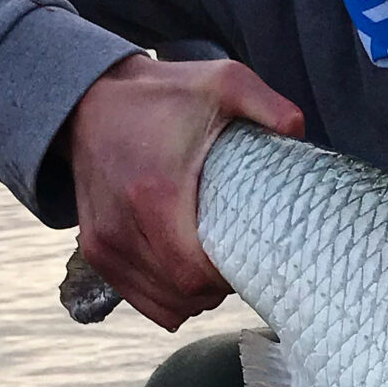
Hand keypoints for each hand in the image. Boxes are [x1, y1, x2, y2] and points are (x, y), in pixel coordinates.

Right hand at [66, 55, 304, 330]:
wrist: (89, 100)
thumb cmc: (162, 94)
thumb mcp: (222, 81)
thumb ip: (265, 104)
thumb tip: (298, 131)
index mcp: (154, 194)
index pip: (193, 275)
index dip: (230, 277)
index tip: (256, 256)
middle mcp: (121, 228)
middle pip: (184, 296)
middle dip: (221, 288)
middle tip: (245, 260)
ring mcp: (103, 244)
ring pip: (164, 305)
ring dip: (198, 297)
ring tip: (218, 266)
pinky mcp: (96, 250)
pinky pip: (141, 300)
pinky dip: (170, 298)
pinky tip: (189, 274)